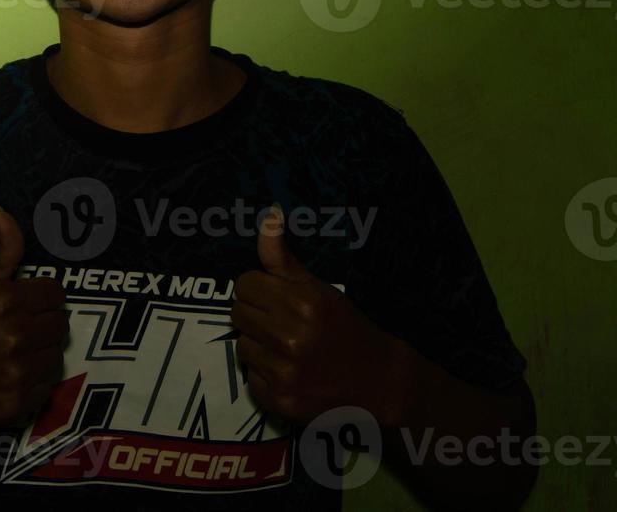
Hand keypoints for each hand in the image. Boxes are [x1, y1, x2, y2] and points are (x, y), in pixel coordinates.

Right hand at [0, 206, 68, 428]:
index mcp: (6, 301)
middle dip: (42, 323)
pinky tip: (8, 374)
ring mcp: (16, 373)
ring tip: (12, 352)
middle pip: (59, 324)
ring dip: (40, 353)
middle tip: (17, 327)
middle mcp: (15, 337)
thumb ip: (1, 250)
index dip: (40, 297)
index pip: (55, 294)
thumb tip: (5, 213)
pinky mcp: (15, 404)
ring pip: (55, 356)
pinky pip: (45, 387)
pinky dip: (32, 381)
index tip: (24, 304)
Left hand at [231, 204, 408, 425]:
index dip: (259, 288)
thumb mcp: (319, 288)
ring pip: (241, 345)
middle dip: (257, 315)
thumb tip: (268, 216)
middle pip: (238, 313)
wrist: (377, 381)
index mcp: (302, 304)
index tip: (276, 297)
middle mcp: (291, 338)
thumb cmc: (345, 327)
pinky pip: (251, 377)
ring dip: (259, 345)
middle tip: (282, 322)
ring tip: (287, 348)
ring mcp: (284, 372)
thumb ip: (284, 258)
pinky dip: (265, 374)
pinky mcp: (279, 400)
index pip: (245, 283)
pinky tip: (289, 371)